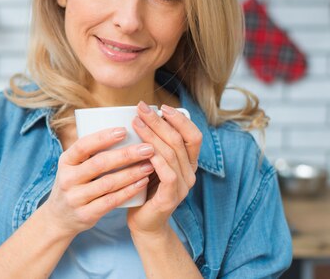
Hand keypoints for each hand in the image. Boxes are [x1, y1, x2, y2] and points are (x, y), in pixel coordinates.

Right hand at [41, 127, 155, 237]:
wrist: (59, 218)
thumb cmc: (74, 184)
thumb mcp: (73, 166)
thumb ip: (90, 152)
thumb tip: (122, 127)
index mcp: (65, 161)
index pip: (83, 146)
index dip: (103, 137)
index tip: (124, 130)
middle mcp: (68, 179)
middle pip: (99, 163)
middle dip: (126, 155)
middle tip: (147, 148)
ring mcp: (76, 198)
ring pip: (108, 183)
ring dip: (132, 173)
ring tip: (150, 165)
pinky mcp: (85, 214)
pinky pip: (111, 201)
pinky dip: (128, 191)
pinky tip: (142, 184)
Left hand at [127, 102, 201, 238]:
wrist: (143, 223)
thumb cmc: (144, 187)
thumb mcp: (150, 162)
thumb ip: (152, 144)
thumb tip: (139, 116)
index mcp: (187, 162)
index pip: (193, 135)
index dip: (179, 119)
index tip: (161, 106)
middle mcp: (189, 172)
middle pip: (179, 140)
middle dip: (160, 121)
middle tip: (141, 109)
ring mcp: (183, 186)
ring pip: (172, 154)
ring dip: (153, 135)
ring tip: (136, 123)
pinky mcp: (172, 198)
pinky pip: (168, 174)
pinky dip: (157, 159)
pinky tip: (144, 149)